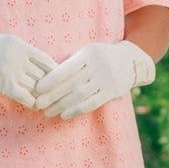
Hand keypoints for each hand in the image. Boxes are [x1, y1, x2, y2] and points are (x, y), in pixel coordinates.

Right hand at [0, 32, 56, 107]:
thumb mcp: (5, 42)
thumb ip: (23, 51)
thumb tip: (40, 64)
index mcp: (21, 45)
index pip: (47, 61)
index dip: (56, 72)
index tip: (60, 80)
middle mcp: (19, 57)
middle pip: (44, 75)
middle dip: (51, 87)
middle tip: (60, 96)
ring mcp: (11, 71)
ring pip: (36, 87)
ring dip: (43, 96)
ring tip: (50, 104)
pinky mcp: (3, 85)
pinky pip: (25, 96)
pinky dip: (33, 103)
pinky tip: (36, 107)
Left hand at [31, 39, 155, 120]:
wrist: (131, 61)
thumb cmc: (102, 55)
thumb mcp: (89, 51)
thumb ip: (72, 62)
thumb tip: (48, 77)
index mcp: (88, 54)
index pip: (66, 69)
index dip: (50, 80)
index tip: (37, 89)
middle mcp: (97, 67)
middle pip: (70, 84)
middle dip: (52, 96)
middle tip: (37, 104)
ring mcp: (105, 80)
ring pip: (79, 96)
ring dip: (61, 106)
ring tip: (47, 112)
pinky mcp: (111, 92)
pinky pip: (91, 103)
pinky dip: (76, 110)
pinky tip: (64, 115)